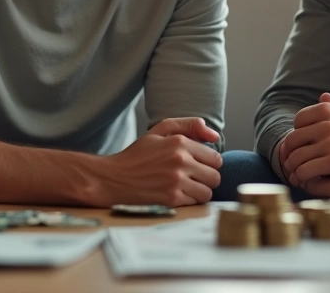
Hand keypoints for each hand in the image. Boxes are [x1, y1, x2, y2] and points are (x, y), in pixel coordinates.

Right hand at [90, 117, 221, 206]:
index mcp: (180, 143)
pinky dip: (189, 201)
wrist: (113, 178)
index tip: (198, 165)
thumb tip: (215, 135)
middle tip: (194, 178)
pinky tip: (177, 195)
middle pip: (215, 176)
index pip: (216, 158)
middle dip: (207, 178)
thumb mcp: (160, 130)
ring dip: (200, 191)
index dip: (208, 162)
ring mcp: (176, 182)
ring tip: (187, 187)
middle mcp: (180, 161)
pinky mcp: (171, 200)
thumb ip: (190, 125)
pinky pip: (194, 203)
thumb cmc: (137, 154)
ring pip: (207, 192)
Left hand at [279, 93, 329, 195]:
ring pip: (295, 158)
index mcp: (328, 110)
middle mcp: (328, 124)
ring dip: (297, 169)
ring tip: (304, 173)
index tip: (308, 146)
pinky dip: (304, 177)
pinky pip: (305, 171)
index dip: (299, 135)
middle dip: (293, 154)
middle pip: (292, 140)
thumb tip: (322, 95)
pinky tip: (313, 179)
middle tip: (300, 164)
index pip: (298, 121)